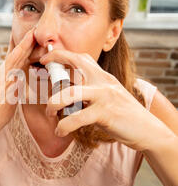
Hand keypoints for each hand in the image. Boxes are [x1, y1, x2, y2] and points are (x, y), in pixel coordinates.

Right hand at [0, 28, 34, 138]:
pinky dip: (11, 66)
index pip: (20, 64)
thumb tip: (20, 84)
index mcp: (6, 82)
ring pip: (11, 62)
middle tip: (36, 30)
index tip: (41, 41)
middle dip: (26, 44)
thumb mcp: (7, 105)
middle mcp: (1, 79)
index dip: (29, 52)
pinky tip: (18, 57)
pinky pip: (3, 77)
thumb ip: (13, 93)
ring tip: (29, 37)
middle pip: (16, 58)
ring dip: (21, 49)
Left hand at [39, 49, 161, 150]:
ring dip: (53, 103)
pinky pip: (77, 118)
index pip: (81, 56)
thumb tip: (67, 91)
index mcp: (103, 76)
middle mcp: (103, 81)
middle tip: (39, 73)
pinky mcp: (105, 113)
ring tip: (49, 112)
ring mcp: (104, 96)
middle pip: (76, 63)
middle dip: (54, 63)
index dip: (61, 54)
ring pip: (70, 93)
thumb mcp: (107, 96)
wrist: (147, 130)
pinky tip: (60, 131)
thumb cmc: (123, 115)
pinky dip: (64, 125)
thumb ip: (90, 91)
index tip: (45, 58)